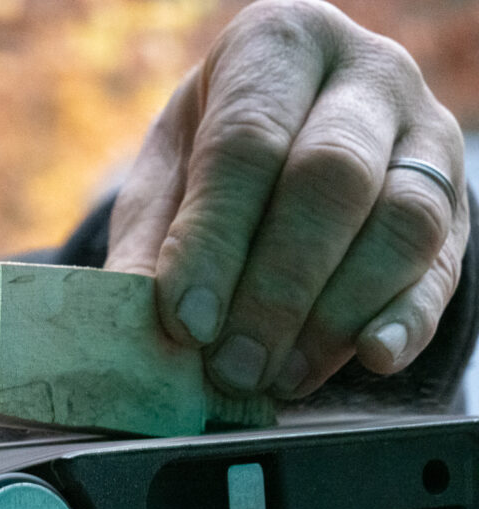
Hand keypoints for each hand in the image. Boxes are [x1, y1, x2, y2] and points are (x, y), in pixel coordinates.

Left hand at [105, 0, 467, 398]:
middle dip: (277, 288)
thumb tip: (148, 332)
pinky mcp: (459, 199)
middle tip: (232, 364)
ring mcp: (425, 132)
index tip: (187, 320)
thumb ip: (153, 247)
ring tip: (278, 374)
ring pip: (401, 220)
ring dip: (336, 313)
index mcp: (276, 47)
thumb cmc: (210, 159)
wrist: (286, 136)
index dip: (215, 239)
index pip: (247, 142)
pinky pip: (446, 261)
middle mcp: (364, 75)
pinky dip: (408, 317)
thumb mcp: (164, 183)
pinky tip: (371, 357)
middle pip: (332, 178)